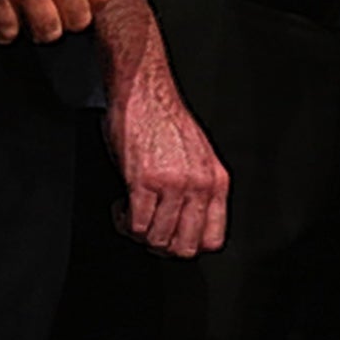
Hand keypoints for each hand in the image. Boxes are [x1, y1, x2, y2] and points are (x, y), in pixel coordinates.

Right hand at [0, 0, 125, 34]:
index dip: (94, 1)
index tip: (85, 1)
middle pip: (77, 18)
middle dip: (71, 19)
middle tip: (61, 14)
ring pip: (46, 30)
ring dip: (42, 29)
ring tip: (36, 21)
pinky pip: (7, 29)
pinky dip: (7, 31)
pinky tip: (7, 22)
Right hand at [99, 0, 228, 257]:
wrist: (145, 92)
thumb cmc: (165, 121)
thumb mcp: (199, 156)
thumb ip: (200, 189)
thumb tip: (188, 223)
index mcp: (217, 180)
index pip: (213, 239)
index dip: (188, 244)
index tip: (173, 236)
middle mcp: (200, 184)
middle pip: (185, 248)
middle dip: (162, 246)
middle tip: (149, 229)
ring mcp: (174, 185)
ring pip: (157, 240)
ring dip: (140, 233)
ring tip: (134, 213)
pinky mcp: (145, 181)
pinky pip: (136, 225)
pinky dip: (125, 223)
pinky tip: (123, 206)